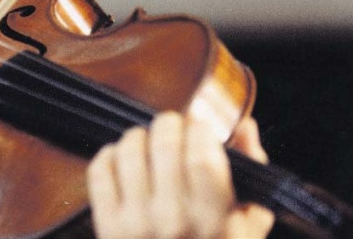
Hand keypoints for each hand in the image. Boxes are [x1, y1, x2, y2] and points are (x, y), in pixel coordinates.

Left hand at [87, 113, 273, 238]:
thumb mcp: (249, 223)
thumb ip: (251, 171)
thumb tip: (243, 125)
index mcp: (214, 221)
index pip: (201, 157)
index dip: (200, 131)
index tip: (202, 129)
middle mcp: (173, 222)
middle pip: (163, 146)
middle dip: (170, 124)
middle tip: (174, 127)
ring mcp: (135, 225)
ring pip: (129, 151)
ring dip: (140, 136)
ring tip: (149, 142)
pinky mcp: (107, 228)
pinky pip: (101, 170)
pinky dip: (111, 154)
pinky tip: (124, 159)